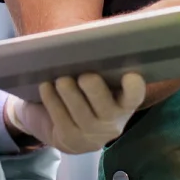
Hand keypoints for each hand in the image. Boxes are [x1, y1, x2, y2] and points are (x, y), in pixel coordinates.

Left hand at [6, 73, 145, 154]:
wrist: (54, 123)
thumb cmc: (78, 93)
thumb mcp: (90, 82)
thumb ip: (95, 67)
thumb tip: (84, 39)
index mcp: (123, 102)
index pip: (134, 96)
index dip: (134, 88)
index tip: (129, 75)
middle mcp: (112, 122)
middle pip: (107, 109)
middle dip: (96, 91)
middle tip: (84, 76)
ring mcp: (91, 135)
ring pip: (83, 116)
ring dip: (70, 95)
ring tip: (61, 80)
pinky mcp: (70, 141)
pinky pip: (62, 121)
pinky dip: (53, 102)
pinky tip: (46, 87)